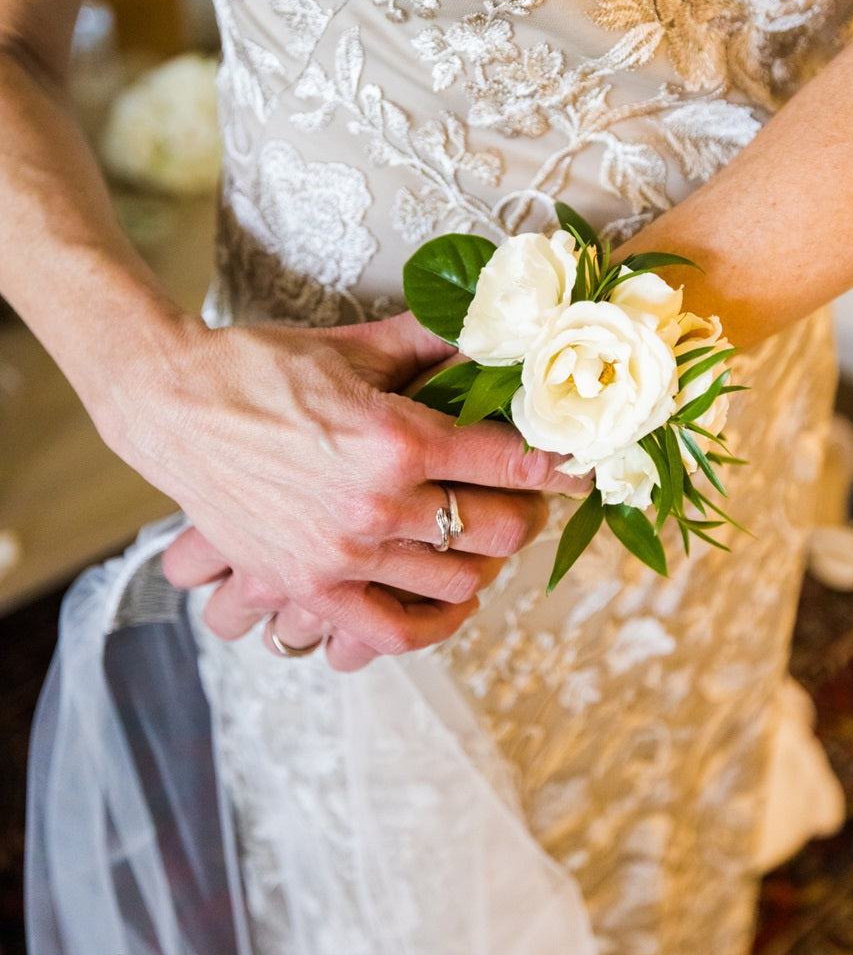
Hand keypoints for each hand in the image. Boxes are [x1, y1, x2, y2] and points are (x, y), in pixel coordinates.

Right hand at [107, 311, 577, 669]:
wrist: (173, 404)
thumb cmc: (261, 368)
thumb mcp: (354, 346)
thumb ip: (431, 339)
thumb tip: (493, 323)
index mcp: (397, 437)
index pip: (512, 462)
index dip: (559, 465)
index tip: (578, 466)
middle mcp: (378, 503)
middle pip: (497, 528)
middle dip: (528, 511)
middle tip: (528, 495)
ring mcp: (343, 554)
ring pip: (458, 580)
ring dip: (486, 559)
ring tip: (486, 535)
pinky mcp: (310, 585)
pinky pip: (394, 631)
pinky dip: (436, 624)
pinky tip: (455, 600)